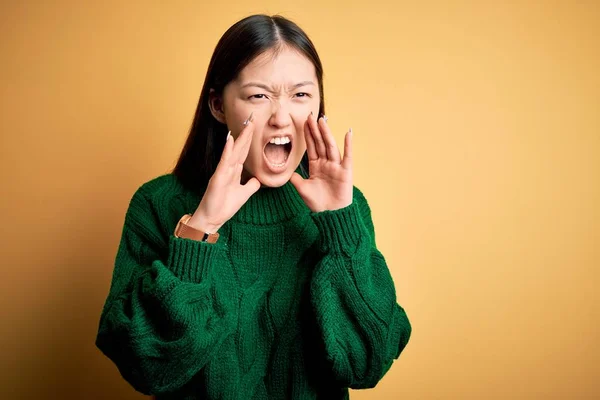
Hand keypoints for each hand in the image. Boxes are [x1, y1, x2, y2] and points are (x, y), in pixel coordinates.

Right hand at [189, 114, 259, 231]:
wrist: (212, 219)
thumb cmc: (223, 206)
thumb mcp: (243, 194)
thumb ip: (250, 185)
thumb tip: (257, 180)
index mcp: (233, 171)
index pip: (244, 152)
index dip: (250, 140)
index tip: (256, 127)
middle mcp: (228, 168)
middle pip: (239, 147)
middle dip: (247, 133)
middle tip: (253, 118)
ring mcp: (222, 171)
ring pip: (233, 151)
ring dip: (240, 137)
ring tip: (247, 124)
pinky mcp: (217, 177)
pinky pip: (224, 162)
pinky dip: (228, 150)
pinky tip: (231, 140)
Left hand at [290, 113, 352, 212]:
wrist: (330, 215)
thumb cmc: (318, 204)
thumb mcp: (302, 189)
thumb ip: (295, 179)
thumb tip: (287, 172)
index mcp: (316, 166)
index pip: (312, 147)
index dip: (308, 134)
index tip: (304, 122)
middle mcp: (326, 164)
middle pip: (320, 143)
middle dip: (315, 130)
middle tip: (311, 115)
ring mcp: (336, 167)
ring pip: (330, 146)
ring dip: (327, 133)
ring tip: (322, 120)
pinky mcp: (345, 172)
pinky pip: (347, 156)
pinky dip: (348, 144)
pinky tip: (348, 133)